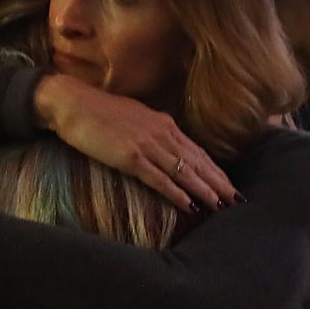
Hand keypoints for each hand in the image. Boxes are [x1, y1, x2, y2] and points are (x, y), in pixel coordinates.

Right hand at [34, 74, 237, 210]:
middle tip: (238, 201)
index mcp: (164, 124)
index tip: (231, 185)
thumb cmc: (99, 111)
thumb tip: (169, 147)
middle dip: (219, 182)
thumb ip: (155, 132)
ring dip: (204, 190)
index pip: (198, 151)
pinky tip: (189, 204)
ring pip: (184, 171)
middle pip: (198, 162)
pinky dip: (176, 192)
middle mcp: (162, 133)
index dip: (216, 170)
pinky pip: (158, 178)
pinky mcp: (129, 156)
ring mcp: (147, 145)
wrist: (71, 103)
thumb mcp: (137, 118)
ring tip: (221, 206)